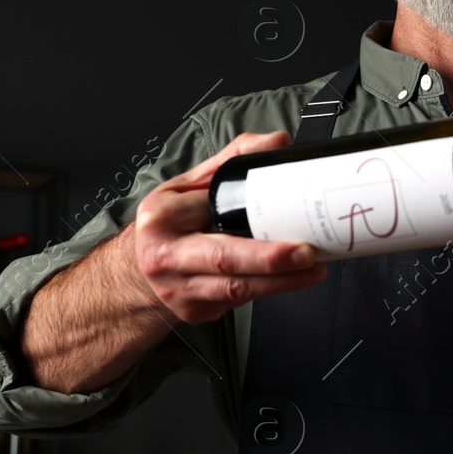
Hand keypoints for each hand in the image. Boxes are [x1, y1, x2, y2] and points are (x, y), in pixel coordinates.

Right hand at [132, 130, 328, 323]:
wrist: (140, 269)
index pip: (212, 209)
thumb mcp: (189, 185)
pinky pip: (238, 302)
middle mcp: (165, 255)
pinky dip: (267, 290)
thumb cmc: (170, 224)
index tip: (288, 208)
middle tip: (306, 252)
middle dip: (269, 258)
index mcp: (162, 216)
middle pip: (224, 257)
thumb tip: (277, 142)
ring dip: (280, 282)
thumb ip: (233, 160)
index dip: (250, 211)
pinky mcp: (195, 310)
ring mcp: (178, 288)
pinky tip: (291, 281)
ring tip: (313, 270)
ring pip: (236, 288)